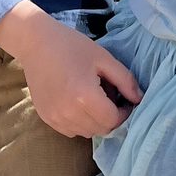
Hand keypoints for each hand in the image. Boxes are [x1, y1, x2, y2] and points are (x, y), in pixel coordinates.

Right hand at [0, 1, 142, 136]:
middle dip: (111, 117)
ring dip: (96, 121)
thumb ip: (125, 80)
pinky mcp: (46, 118)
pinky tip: (78, 102)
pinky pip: (71, 130)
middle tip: (110, 97)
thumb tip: (139, 99)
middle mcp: (69, 112)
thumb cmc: (72, 46)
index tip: (125, 100)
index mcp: (85, 96)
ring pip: (87, 132)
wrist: (36, 43)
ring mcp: (55, 117)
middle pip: (101, 129)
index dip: (124, 112)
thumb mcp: (103, 58)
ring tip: (93, 98)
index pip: (113, 120)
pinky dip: (80, 122)